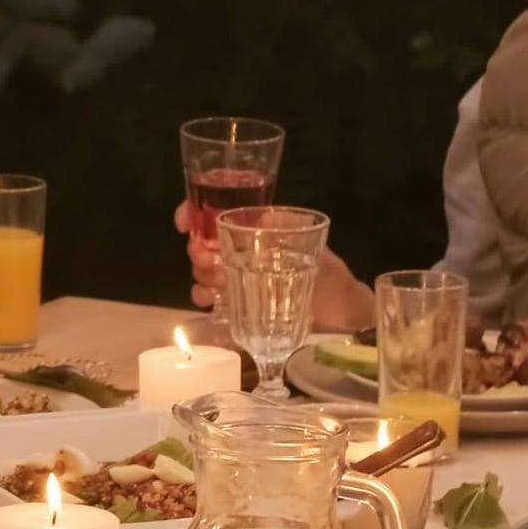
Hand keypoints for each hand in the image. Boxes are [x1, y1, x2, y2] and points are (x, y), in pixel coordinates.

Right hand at [172, 201, 365, 328]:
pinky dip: (204, 296)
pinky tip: (212, 300)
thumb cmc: (332, 274)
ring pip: (202, 270)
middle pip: (202, 242)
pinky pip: (210, 298)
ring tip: (216, 282)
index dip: (193, 213)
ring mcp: (238, 277)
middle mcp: (243, 250)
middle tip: (206, 257)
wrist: (343, 316)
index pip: (216, 212)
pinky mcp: (239, 304)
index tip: (184, 222)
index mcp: (257, 229)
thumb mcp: (314, 244)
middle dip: (196, 248)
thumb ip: (289, 230)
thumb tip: (265, 218)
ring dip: (200, 273)